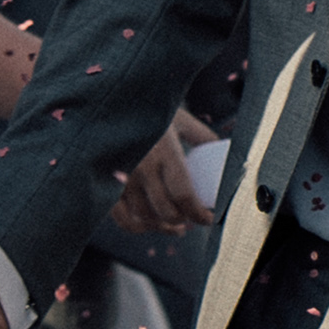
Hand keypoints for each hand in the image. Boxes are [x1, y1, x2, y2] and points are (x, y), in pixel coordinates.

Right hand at [109, 110, 221, 234]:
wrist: (109, 101)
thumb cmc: (148, 108)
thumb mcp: (178, 118)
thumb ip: (200, 135)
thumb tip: (222, 150)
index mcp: (164, 151)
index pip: (183, 195)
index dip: (199, 214)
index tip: (209, 218)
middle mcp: (141, 167)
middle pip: (165, 211)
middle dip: (183, 221)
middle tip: (193, 220)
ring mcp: (120, 177)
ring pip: (144, 218)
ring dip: (162, 227)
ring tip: (177, 226)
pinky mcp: (105, 184)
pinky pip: (121, 217)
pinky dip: (137, 226)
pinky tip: (150, 226)